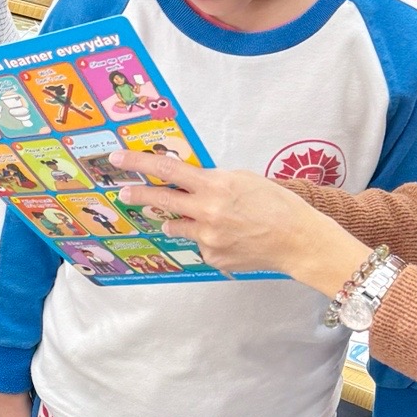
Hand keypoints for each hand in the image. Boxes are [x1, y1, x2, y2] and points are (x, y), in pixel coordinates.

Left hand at [113, 155, 367, 296]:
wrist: (298, 240)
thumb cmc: (276, 204)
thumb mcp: (243, 179)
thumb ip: (212, 180)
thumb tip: (186, 181)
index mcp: (215, 185)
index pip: (168, 169)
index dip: (139, 163)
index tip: (118, 159)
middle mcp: (207, 212)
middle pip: (160, 200)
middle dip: (139, 195)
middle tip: (124, 192)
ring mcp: (207, 238)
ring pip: (176, 227)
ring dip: (179, 221)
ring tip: (207, 218)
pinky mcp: (212, 257)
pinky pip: (199, 245)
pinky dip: (208, 240)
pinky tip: (231, 237)